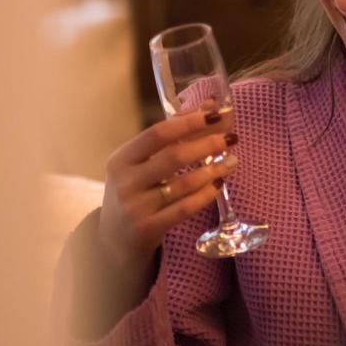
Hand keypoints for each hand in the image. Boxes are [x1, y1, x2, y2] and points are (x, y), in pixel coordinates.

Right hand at [97, 99, 239, 284]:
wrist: (113, 240)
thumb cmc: (134, 192)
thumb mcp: (140, 164)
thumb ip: (172, 136)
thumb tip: (209, 105)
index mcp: (121, 159)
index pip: (158, 133)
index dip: (189, 122)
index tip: (216, 114)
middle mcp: (125, 181)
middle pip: (173, 156)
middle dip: (207, 144)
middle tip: (231, 138)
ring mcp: (135, 207)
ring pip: (183, 184)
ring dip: (213, 170)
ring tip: (232, 161)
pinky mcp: (148, 228)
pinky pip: (185, 208)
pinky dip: (206, 194)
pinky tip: (220, 184)